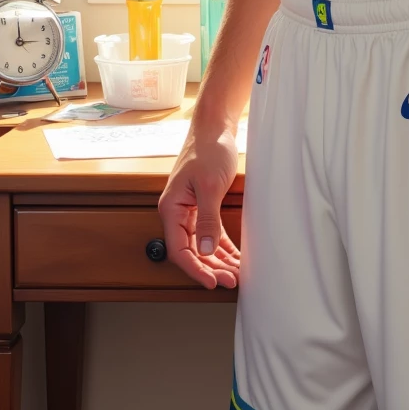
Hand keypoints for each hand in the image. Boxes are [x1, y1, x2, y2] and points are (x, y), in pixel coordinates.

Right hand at [158, 123, 240, 290]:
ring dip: (219, 260)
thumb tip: (206, 250)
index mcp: (171, 208)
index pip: (179, 250)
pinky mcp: (204, 206)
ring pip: (203, 244)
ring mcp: (190, 210)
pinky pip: (212, 232)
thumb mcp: (210, 186)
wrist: (215, 126)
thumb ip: (207, 220)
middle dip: (212, 268)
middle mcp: (178, 213)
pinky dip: (224, 246)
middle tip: (232, 281)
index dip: (195, 269)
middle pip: (192, 250)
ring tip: (237, 274)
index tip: (212, 282)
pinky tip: (236, 258)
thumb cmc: (209, 149)